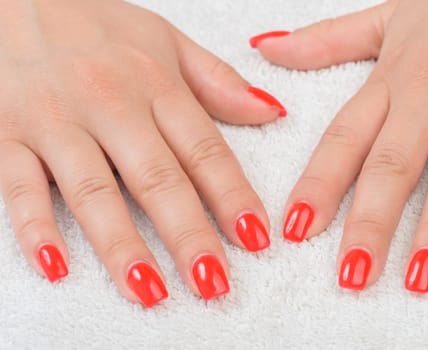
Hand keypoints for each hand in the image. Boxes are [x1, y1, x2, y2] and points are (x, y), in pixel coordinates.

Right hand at [0, 0, 285, 306]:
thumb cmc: (93, 23)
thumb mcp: (164, 40)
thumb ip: (217, 79)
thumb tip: (270, 110)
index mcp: (155, 85)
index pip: (205, 150)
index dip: (233, 196)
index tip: (256, 238)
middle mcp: (110, 105)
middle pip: (157, 179)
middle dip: (188, 235)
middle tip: (213, 283)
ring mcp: (56, 121)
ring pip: (93, 190)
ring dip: (122, 244)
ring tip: (150, 290)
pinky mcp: (7, 134)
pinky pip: (19, 185)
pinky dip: (34, 227)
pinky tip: (56, 266)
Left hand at [251, 0, 427, 292]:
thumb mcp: (389, 17)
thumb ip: (327, 39)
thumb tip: (267, 48)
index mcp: (393, 77)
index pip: (344, 138)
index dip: (317, 184)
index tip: (295, 229)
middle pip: (393, 164)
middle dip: (370, 222)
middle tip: (351, 275)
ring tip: (419, 277)